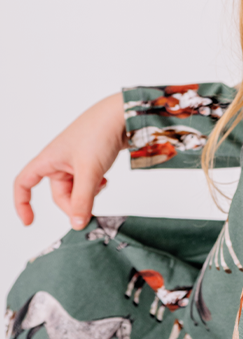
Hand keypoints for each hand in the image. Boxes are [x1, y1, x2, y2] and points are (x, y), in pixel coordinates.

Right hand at [14, 93, 126, 229]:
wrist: (124, 114)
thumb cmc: (100, 131)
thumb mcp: (89, 170)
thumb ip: (83, 200)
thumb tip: (77, 224)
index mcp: (49, 159)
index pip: (24, 183)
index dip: (22, 203)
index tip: (30, 221)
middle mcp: (59, 159)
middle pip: (58, 193)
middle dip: (73, 204)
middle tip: (89, 209)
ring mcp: (75, 160)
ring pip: (75, 189)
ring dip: (87, 195)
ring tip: (101, 185)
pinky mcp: (91, 159)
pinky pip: (87, 181)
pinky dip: (95, 187)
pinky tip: (105, 182)